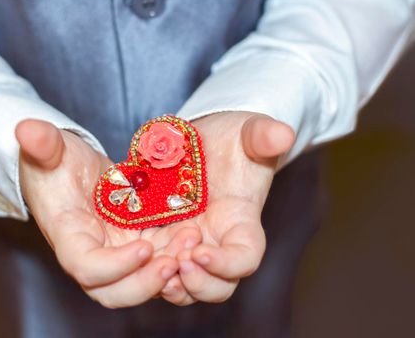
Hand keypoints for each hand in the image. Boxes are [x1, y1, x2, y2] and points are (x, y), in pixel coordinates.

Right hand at [16, 120, 198, 307]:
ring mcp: (118, 252)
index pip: (86, 268)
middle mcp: (95, 254)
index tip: (143, 247)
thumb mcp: (50, 149)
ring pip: (141, 281)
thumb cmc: (57, 162)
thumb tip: (25, 128)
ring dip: (167, 272)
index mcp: (70, 237)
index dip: (114, 266)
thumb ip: (41, 143)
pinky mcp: (137, 243)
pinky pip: (158, 262)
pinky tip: (195, 236)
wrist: (72, 170)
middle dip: (144, 284)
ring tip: (192, 243)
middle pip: (115, 292)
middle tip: (173, 262)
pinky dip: (176, 257)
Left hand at [160, 112, 294, 304]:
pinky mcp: (163, 241)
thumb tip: (283, 134)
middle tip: (178, 261)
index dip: (227, 265)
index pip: (245, 258)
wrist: (203, 141)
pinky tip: (135, 257)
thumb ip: (264, 134)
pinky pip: (157, 270)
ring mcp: (188, 245)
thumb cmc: (231, 139)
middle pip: (218, 287)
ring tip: (154, 264)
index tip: (201, 253)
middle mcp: (217, 243)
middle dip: (198, 283)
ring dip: (172, 285)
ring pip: (185, 287)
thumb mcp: (248, 132)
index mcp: (241, 224)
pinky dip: (148, 271)